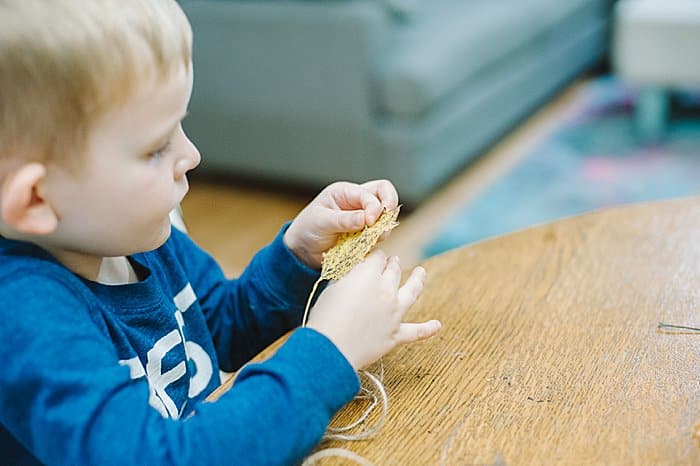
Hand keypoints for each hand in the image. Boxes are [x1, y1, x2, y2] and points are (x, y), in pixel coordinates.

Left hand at [284, 180, 398, 268]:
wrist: (302, 251)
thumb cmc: (307, 229)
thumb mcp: (322, 222)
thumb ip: (344, 219)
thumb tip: (367, 218)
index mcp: (345, 192)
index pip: (371, 192)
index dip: (375, 206)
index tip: (369, 222)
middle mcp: (357, 202)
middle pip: (385, 195)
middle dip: (389, 208)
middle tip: (383, 224)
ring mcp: (363, 218)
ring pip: (386, 217)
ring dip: (383, 228)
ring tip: (371, 239)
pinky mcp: (365, 234)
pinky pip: (379, 234)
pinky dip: (377, 240)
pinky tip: (366, 246)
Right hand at [306, 250, 441, 369]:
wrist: (331, 348)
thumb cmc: (325, 317)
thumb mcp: (333, 288)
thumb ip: (349, 279)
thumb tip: (357, 276)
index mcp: (368, 276)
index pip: (377, 258)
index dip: (374, 256)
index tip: (372, 256)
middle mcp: (386, 291)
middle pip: (393, 271)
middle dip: (392, 264)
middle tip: (393, 260)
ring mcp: (394, 313)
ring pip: (412, 292)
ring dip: (418, 280)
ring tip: (421, 272)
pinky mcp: (395, 335)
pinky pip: (415, 331)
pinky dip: (427, 329)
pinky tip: (437, 325)